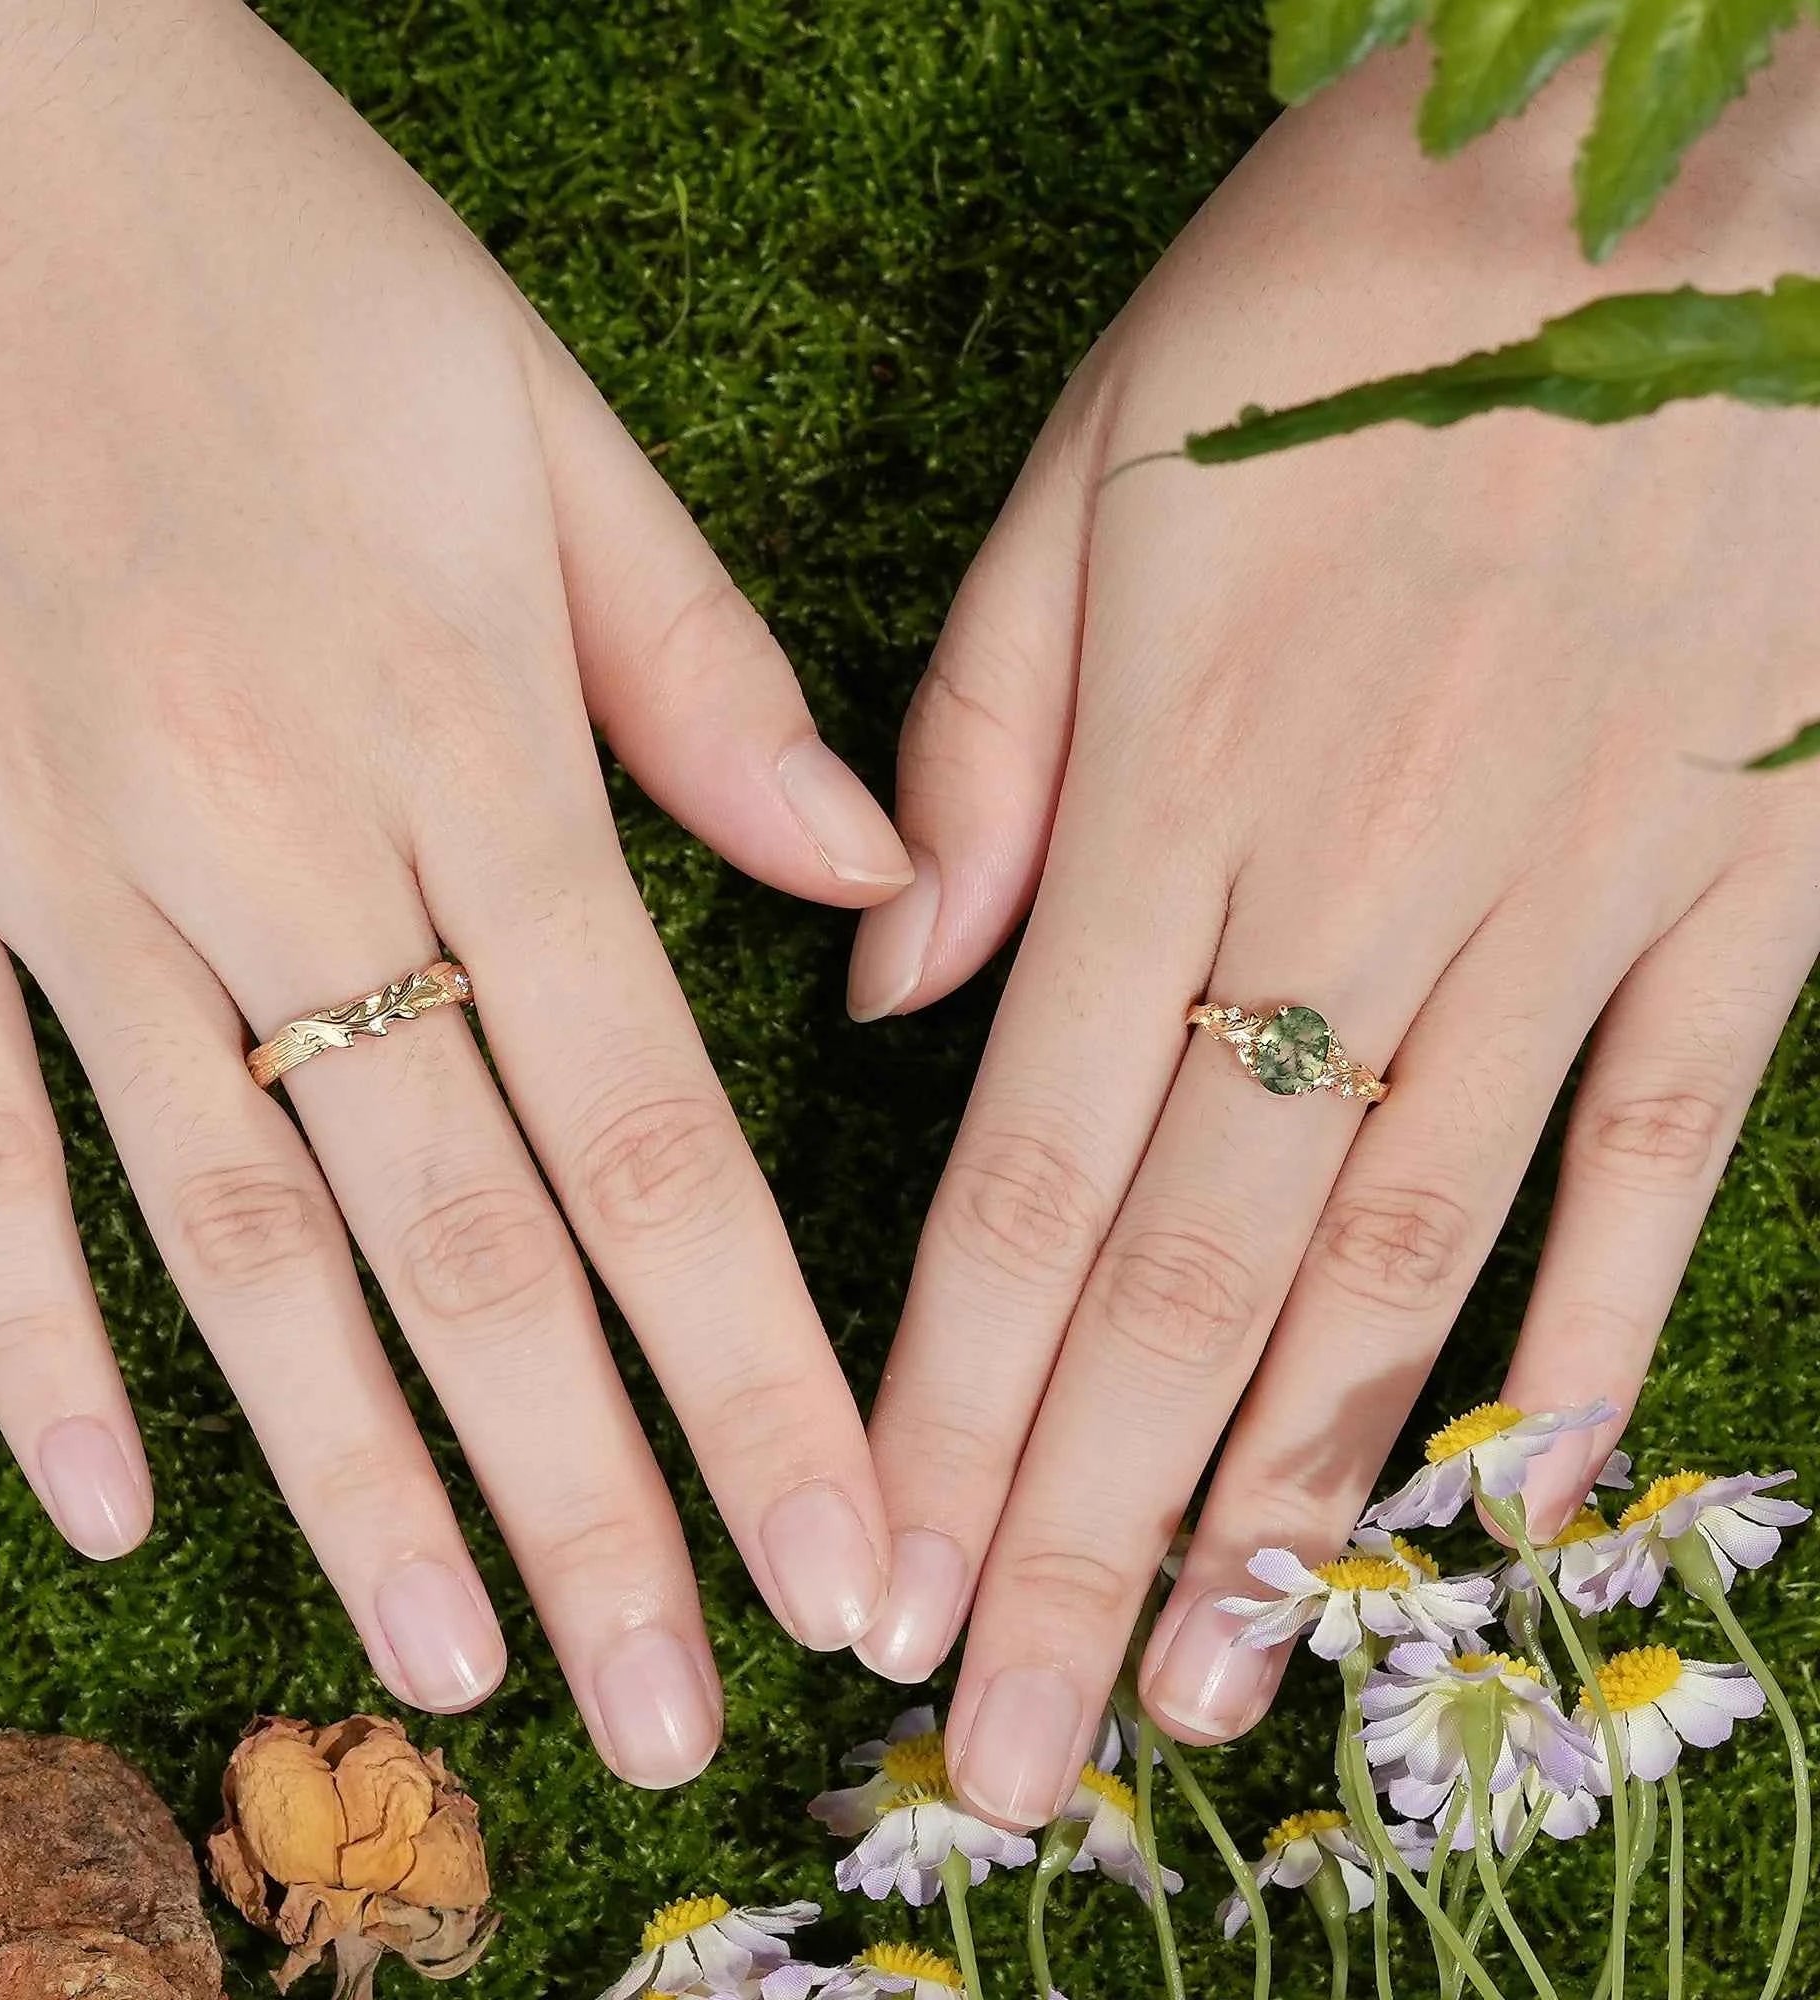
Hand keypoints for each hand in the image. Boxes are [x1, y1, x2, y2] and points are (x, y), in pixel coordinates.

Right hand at [0, 0, 908, 1779]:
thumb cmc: (270, 249)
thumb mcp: (537, 420)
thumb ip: (708, 676)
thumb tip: (869, 897)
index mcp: (460, 733)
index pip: (652, 1135)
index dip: (758, 1375)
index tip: (843, 1564)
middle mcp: (263, 836)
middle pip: (464, 1246)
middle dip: (585, 1504)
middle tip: (666, 1718)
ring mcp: (47, 865)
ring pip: (230, 1248)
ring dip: (352, 1480)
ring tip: (456, 1667)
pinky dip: (39, 1342)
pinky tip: (130, 1508)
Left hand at [846, 42, 1819, 1823]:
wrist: (1691, 145)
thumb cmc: (1363, 282)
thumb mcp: (1111, 455)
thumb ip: (989, 735)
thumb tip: (897, 980)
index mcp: (1178, 792)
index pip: (1030, 1173)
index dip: (946, 1399)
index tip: (879, 1579)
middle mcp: (1359, 891)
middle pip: (1193, 1275)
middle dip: (1078, 1527)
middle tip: (1011, 1742)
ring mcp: (1574, 897)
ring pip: (1405, 1257)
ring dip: (1294, 1491)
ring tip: (1201, 1686)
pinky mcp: (1755, 875)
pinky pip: (1666, 1144)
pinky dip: (1596, 1324)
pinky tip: (1518, 1498)